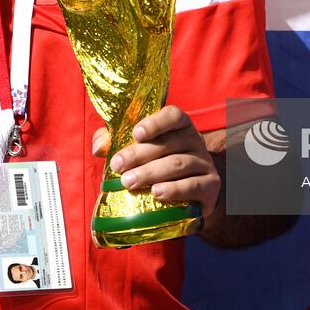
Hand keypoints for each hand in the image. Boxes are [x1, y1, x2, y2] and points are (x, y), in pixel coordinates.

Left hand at [92, 104, 220, 217]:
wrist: (192, 194)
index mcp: (179, 126)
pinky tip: (157, 193)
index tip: (136, 133)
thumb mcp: (139, 150)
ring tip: (129, 182)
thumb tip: (98, 148)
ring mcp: (204, 163)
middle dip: (140, 154)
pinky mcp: (210, 186)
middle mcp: (195, 141)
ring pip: (178, 164)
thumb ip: (115, 142)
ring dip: (152, 173)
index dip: (156, 122)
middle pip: (169, 143)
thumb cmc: (159, 165)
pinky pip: (193, 185)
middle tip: (117, 166)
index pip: (173, 115)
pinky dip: (174, 189)